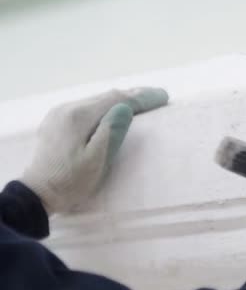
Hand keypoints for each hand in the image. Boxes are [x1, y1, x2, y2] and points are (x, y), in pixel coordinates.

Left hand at [22, 88, 168, 214]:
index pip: (117, 100)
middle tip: (158, 96)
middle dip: (134, 95)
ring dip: (120, 100)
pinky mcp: (57, 123)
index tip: (163, 97)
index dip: (142, 97)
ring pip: (96, 101)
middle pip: (107, 96)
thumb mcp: (96, 160)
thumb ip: (111, 131)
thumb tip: (126, 107)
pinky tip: (114, 111)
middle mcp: (68, 108)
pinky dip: (105, 107)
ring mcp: (60, 114)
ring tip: (142, 101)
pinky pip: (87, 108)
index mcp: (80, 116)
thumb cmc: (71, 181)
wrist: (37, 194)